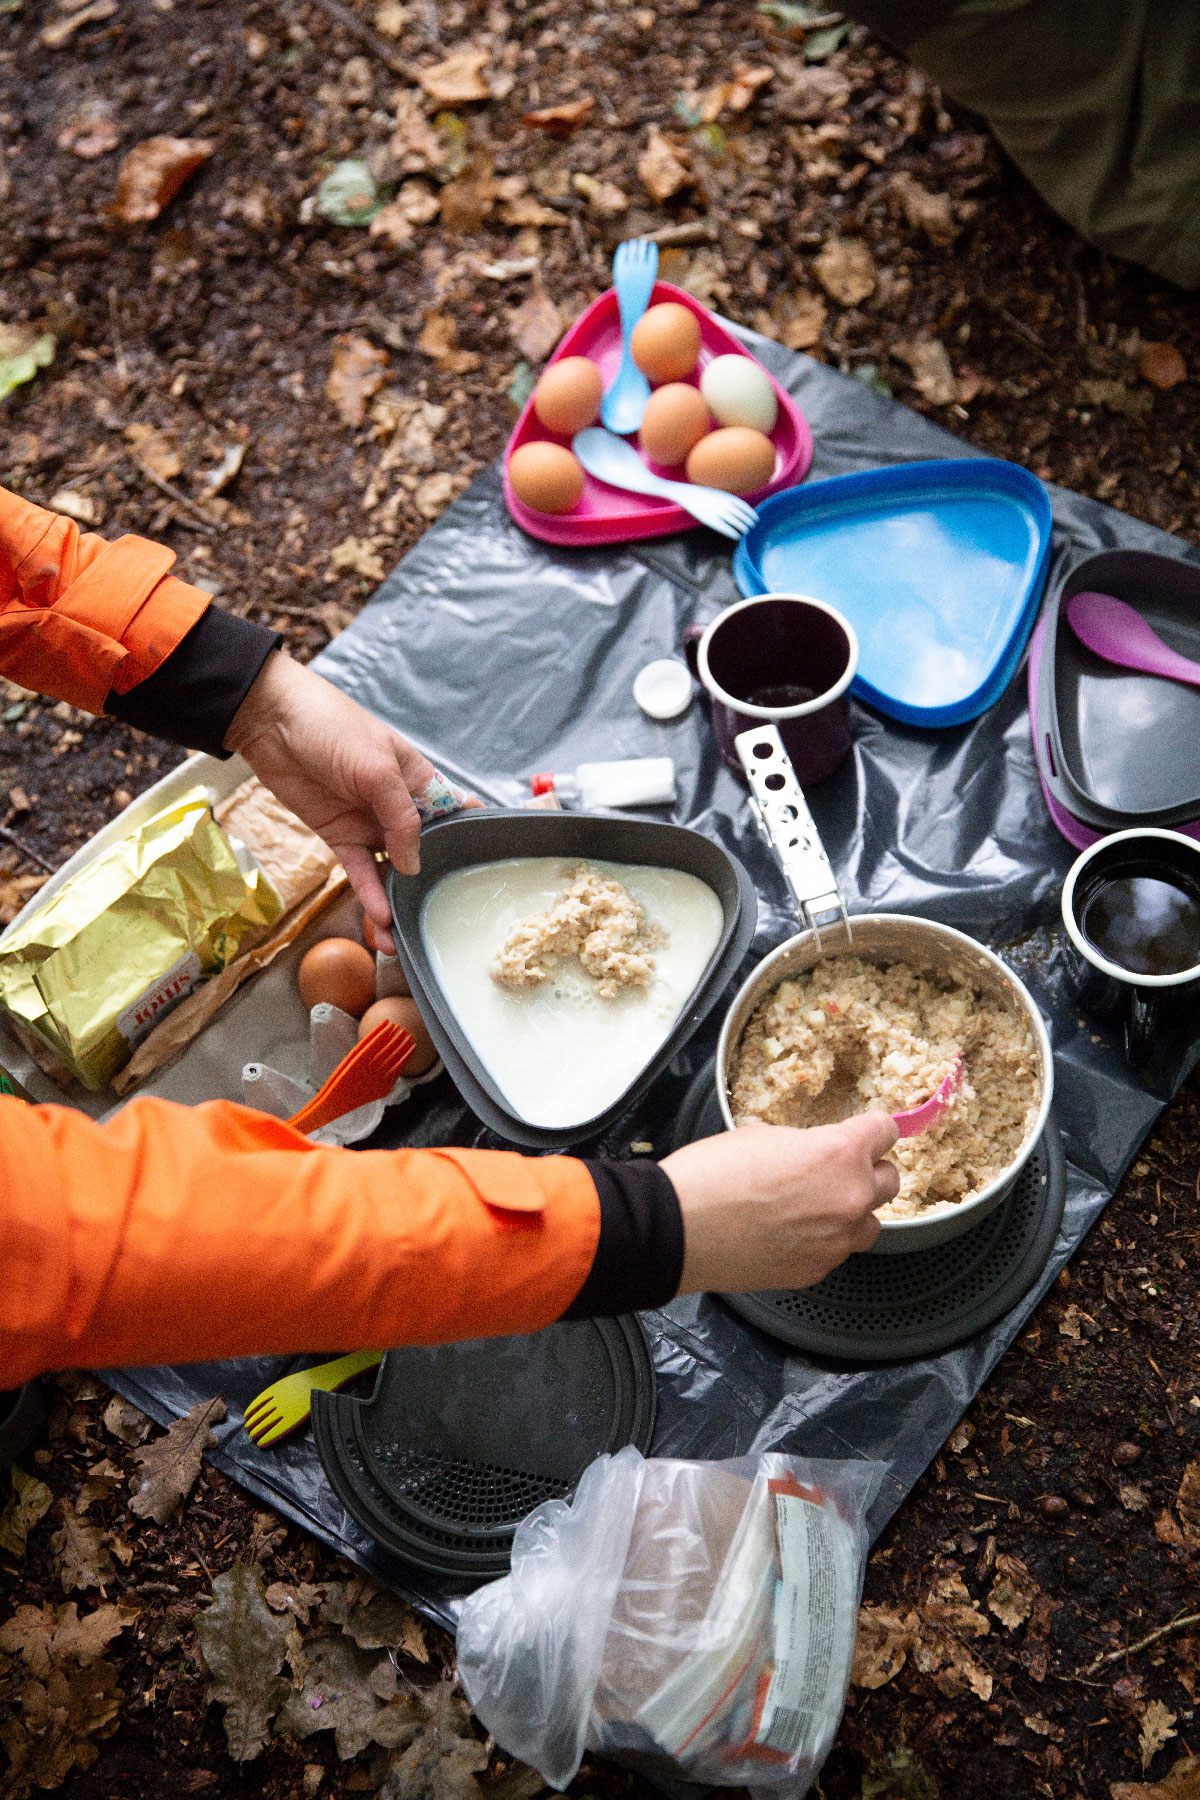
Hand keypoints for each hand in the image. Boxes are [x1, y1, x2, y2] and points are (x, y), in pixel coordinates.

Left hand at [224, 651, 474, 941]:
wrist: (271, 721)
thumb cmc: (332, 726)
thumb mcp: (378, 768)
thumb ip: (401, 818)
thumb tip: (413, 864)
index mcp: (419, 780)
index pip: (455, 812)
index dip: (471, 838)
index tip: (485, 872)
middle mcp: (398, 805)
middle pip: (424, 851)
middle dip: (432, 884)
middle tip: (442, 920)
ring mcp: (369, 822)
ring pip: (391, 870)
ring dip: (397, 901)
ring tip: (401, 937)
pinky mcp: (339, 836)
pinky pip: (360, 871)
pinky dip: (370, 894)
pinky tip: (380, 917)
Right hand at [660, 1113, 900, 1294]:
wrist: (679, 1228)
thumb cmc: (711, 1177)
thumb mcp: (760, 1134)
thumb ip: (802, 1143)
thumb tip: (808, 1151)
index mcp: (839, 1153)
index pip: (885, 1131)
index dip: (874, 1129)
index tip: (869, 1132)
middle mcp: (849, 1198)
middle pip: (890, 1180)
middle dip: (867, 1171)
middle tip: (838, 1170)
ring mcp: (836, 1240)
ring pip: (869, 1223)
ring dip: (851, 1212)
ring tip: (814, 1207)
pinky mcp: (816, 1270)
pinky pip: (835, 1251)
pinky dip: (822, 1240)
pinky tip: (790, 1232)